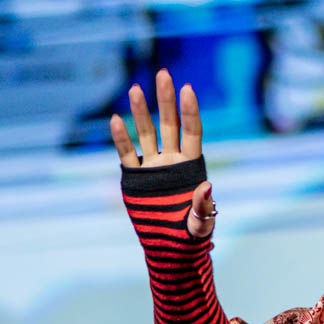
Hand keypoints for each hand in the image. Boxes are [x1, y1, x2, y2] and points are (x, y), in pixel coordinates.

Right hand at [110, 68, 212, 237]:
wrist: (169, 249)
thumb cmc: (191, 237)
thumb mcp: (200, 223)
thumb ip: (203, 206)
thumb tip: (207, 186)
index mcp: (192, 167)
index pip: (192, 132)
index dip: (190, 111)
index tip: (188, 89)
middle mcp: (172, 161)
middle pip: (169, 124)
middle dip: (166, 100)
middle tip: (163, 74)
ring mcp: (153, 167)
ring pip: (147, 133)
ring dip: (141, 113)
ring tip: (136, 88)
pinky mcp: (135, 178)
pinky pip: (126, 154)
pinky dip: (120, 138)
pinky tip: (115, 120)